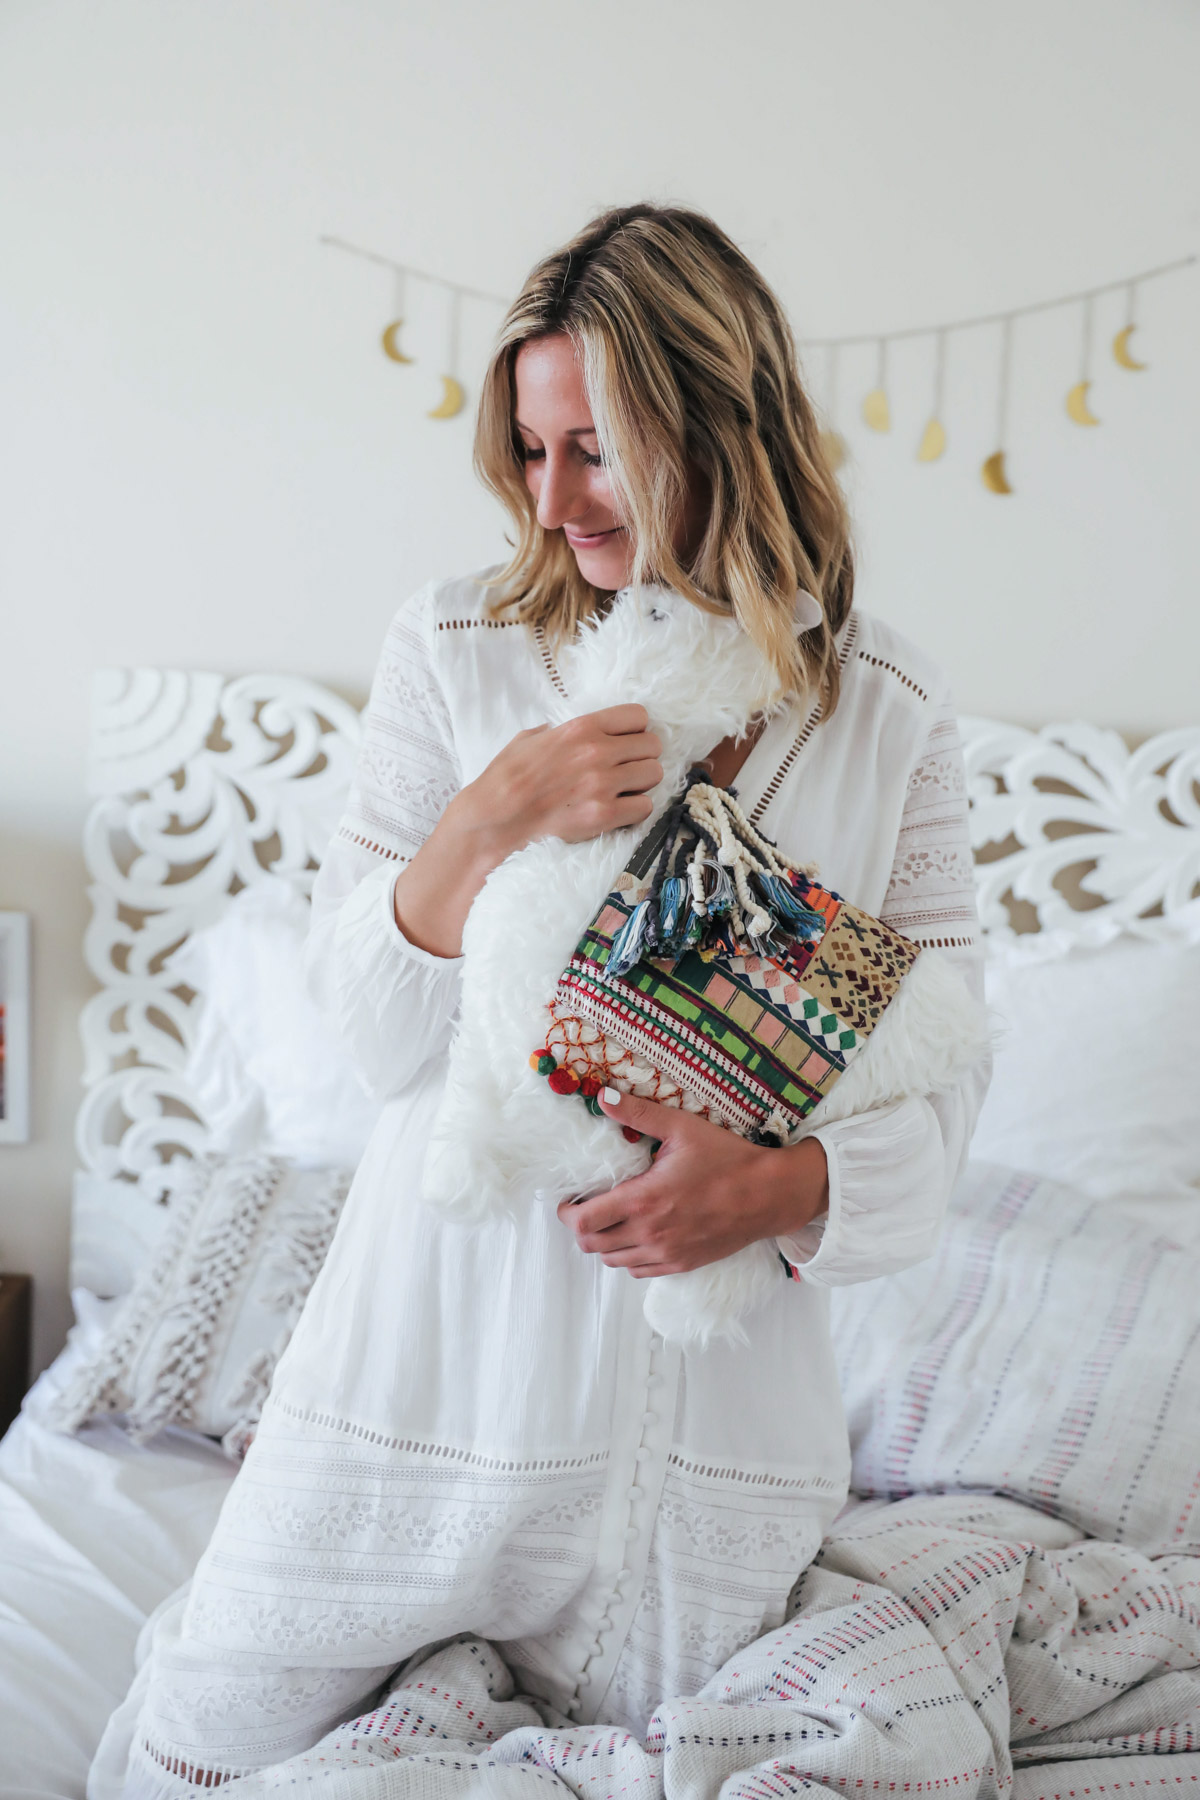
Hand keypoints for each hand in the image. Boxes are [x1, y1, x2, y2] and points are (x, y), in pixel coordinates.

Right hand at [455, 704, 663, 859]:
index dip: (635, 729)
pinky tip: (618, 810)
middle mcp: (597, 752)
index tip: (627, 741)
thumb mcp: (529, 738)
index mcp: (580, 728)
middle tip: (626, 768)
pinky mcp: (605, 815)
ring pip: (654, 774)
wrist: (494, 820)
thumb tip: (570, 731)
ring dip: (641, 783)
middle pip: (653, 745)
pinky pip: (645, 807)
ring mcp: (603, 784)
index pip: (637, 716)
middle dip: (641, 756)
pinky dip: (635, 810)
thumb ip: (559, 731)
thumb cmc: (506, 778)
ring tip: (623, 790)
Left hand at [556, 1089, 828, 1277]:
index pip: (584, 1222)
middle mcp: (650, 1234)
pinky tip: (636, 1236)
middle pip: (592, 1245)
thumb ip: (640, 1113)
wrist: (769, 1195)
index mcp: (644, 1200)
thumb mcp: (682, 1128)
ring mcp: (666, 1254)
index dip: (567, 1212)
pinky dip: (628, 1257)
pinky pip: (639, 1271)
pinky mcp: (681, 1264)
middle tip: (586, 1207)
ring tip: (610, 1220)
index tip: (570, 1198)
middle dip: (581, 1227)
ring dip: (604, 1243)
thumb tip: (603, 1097)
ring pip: (613, 1261)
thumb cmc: (728, 1159)